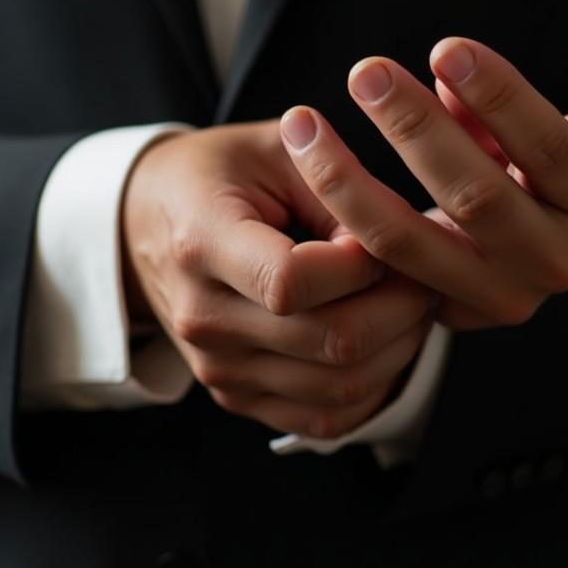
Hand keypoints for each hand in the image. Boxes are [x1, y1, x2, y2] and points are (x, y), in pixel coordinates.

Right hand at [122, 121, 435, 436]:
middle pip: (329, 342)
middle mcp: (203, 317)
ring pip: (338, 388)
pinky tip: (385, 345)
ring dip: (399, 350)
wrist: (143, 226)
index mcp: (201, 243)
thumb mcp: (269, 148)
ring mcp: (218, 366)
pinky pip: (323, 419)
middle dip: (401, 307)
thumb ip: (336, 186)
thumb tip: (396, 243)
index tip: (383, 236)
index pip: (294, 282)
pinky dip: (372, 390)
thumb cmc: (211, 178)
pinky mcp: (235, 395)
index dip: (362, 265)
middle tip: (424, 273)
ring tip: (411, 304)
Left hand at [280, 37, 567, 330]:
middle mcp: (561, 262)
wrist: (529, 252)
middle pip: (475, 195)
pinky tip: (305, 167)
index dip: (498, 96)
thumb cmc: (528, 169)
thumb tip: (443, 74)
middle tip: (365, 71)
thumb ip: (493, 111)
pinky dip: (340, 219)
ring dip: (349, 178)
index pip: (548, 146)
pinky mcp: (452, 318)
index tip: (443, 47)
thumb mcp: (526, 136)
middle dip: (414, 127)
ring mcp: (505, 299)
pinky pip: (381, 268)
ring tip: (305, 124)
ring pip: (408, 241)